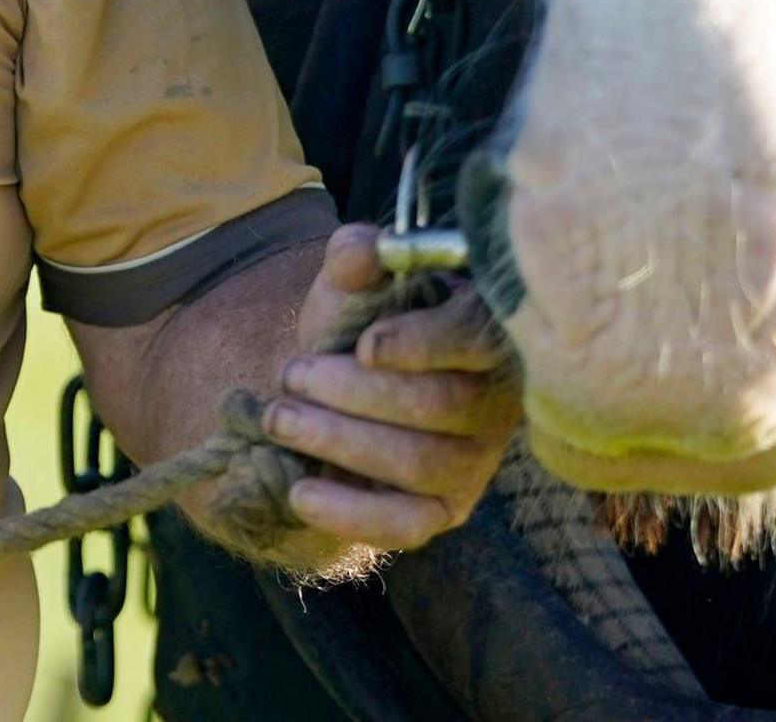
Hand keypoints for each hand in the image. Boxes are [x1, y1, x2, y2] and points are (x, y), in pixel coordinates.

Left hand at [254, 224, 519, 553]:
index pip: (476, 337)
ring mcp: (476, 461)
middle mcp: (496, 400)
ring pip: (421, 464)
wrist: (341, 388)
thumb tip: (360, 251)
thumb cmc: (360, 328)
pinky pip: (408, 524)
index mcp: (486, 329)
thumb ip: (356, 257)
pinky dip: (351, 513)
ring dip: (340, 441)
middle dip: (355, 393)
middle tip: (292, 374)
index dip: (422, 344)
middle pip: (440, 404)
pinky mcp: (444, 509)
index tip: (365, 345)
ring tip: (279, 416)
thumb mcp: (352, 284)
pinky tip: (300, 491)